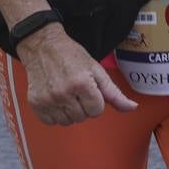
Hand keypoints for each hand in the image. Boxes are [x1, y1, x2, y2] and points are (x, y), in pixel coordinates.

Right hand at [17, 25, 137, 125]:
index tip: (89, 88)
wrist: (43, 46)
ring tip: (65, 93)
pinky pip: (51, 122)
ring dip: (69, 111)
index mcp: (82, 83)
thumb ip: (114, 93)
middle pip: (82, 117)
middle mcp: (64, 93)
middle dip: (83, 105)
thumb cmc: (71, 55)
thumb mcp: (96, 70)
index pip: (97, 110)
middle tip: (76, 88)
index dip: (95, 100)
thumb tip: (132, 107)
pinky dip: (55, 114)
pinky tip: (55, 98)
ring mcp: (48, 100)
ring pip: (67, 122)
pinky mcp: (36, 104)